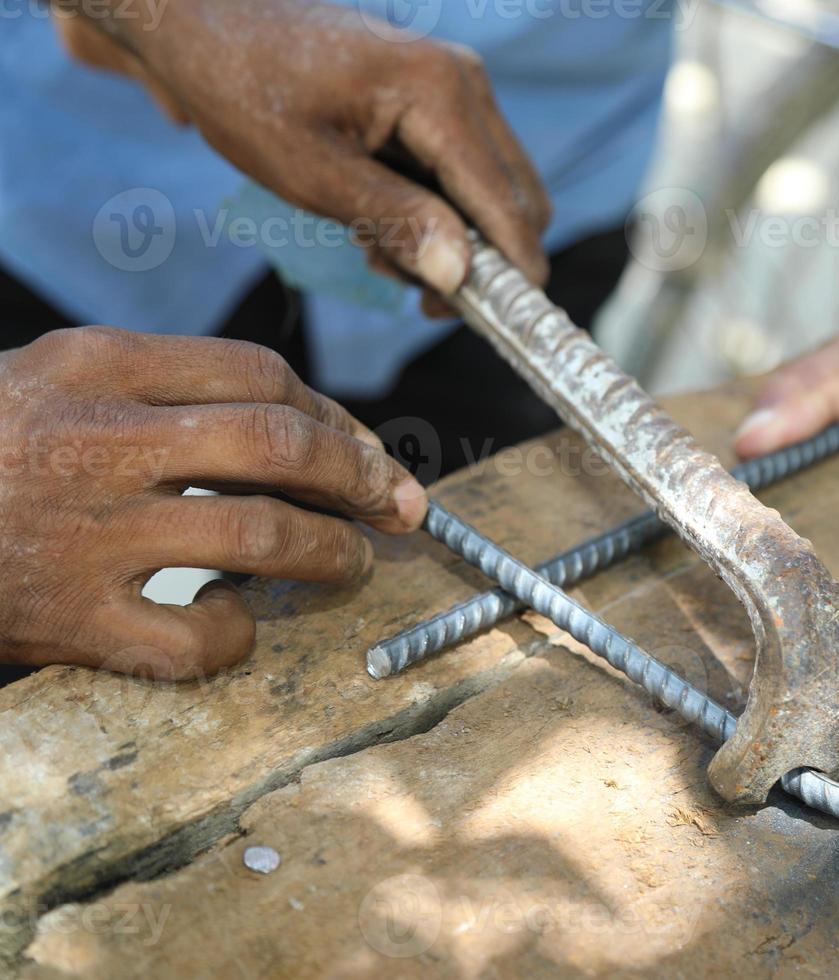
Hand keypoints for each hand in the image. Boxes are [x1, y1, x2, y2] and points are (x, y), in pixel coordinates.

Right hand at [0, 327, 428, 678]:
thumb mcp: (56, 376)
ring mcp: (86, 533)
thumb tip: (299, 422)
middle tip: (399, 504)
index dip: (335, 414)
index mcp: (97, 364)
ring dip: (331, 552)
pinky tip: (241, 619)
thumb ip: (164, 384)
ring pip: (261, 534)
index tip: (365, 448)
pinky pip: (196, 635)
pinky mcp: (72, 620)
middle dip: (362, 475)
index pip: (260, 373)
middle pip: (280, 443)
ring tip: (353, 562)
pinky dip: (239, 632)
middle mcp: (100, 440)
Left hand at [64, 0, 549, 310]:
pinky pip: (466, 172)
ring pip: (495, 192)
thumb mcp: (312, 172)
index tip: (496, 326)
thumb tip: (460, 273)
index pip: (507, 204)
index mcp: (439, 93)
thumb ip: (395, 220)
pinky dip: (438, 211)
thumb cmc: (244, 88)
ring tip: (377, 248)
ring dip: (455, 237)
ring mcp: (455, 87)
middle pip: (520, 200)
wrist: (206, 22)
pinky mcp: (439, 97)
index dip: (511, 272)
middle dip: (480, 258)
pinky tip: (378, 219)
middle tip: (415, 290)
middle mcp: (464, 83)